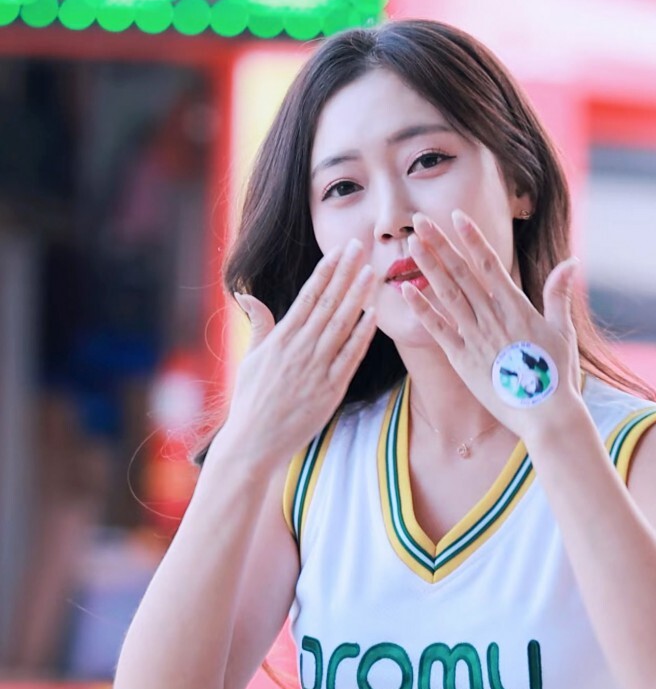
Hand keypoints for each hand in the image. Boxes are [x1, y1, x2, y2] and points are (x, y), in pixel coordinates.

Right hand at [214, 239, 377, 469]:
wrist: (254, 442)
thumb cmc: (251, 402)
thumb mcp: (250, 359)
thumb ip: (259, 325)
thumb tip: (247, 295)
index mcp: (281, 339)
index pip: (308, 296)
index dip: (326, 271)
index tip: (339, 250)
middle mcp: (299, 349)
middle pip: (327, 303)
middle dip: (345, 273)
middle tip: (361, 247)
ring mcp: (316, 370)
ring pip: (341, 325)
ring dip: (357, 297)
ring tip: (372, 272)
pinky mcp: (330, 391)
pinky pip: (350, 358)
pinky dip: (362, 336)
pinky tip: (374, 316)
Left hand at [400, 210, 584, 444]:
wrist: (547, 415)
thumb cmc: (557, 375)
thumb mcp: (563, 330)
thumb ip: (559, 294)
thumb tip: (571, 262)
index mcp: (517, 307)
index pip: (490, 264)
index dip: (471, 238)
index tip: (455, 217)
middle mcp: (493, 317)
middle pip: (462, 273)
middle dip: (440, 244)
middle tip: (419, 220)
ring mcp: (476, 338)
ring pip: (447, 295)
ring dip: (428, 268)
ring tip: (411, 245)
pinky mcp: (463, 361)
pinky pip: (439, 331)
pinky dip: (422, 310)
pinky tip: (406, 291)